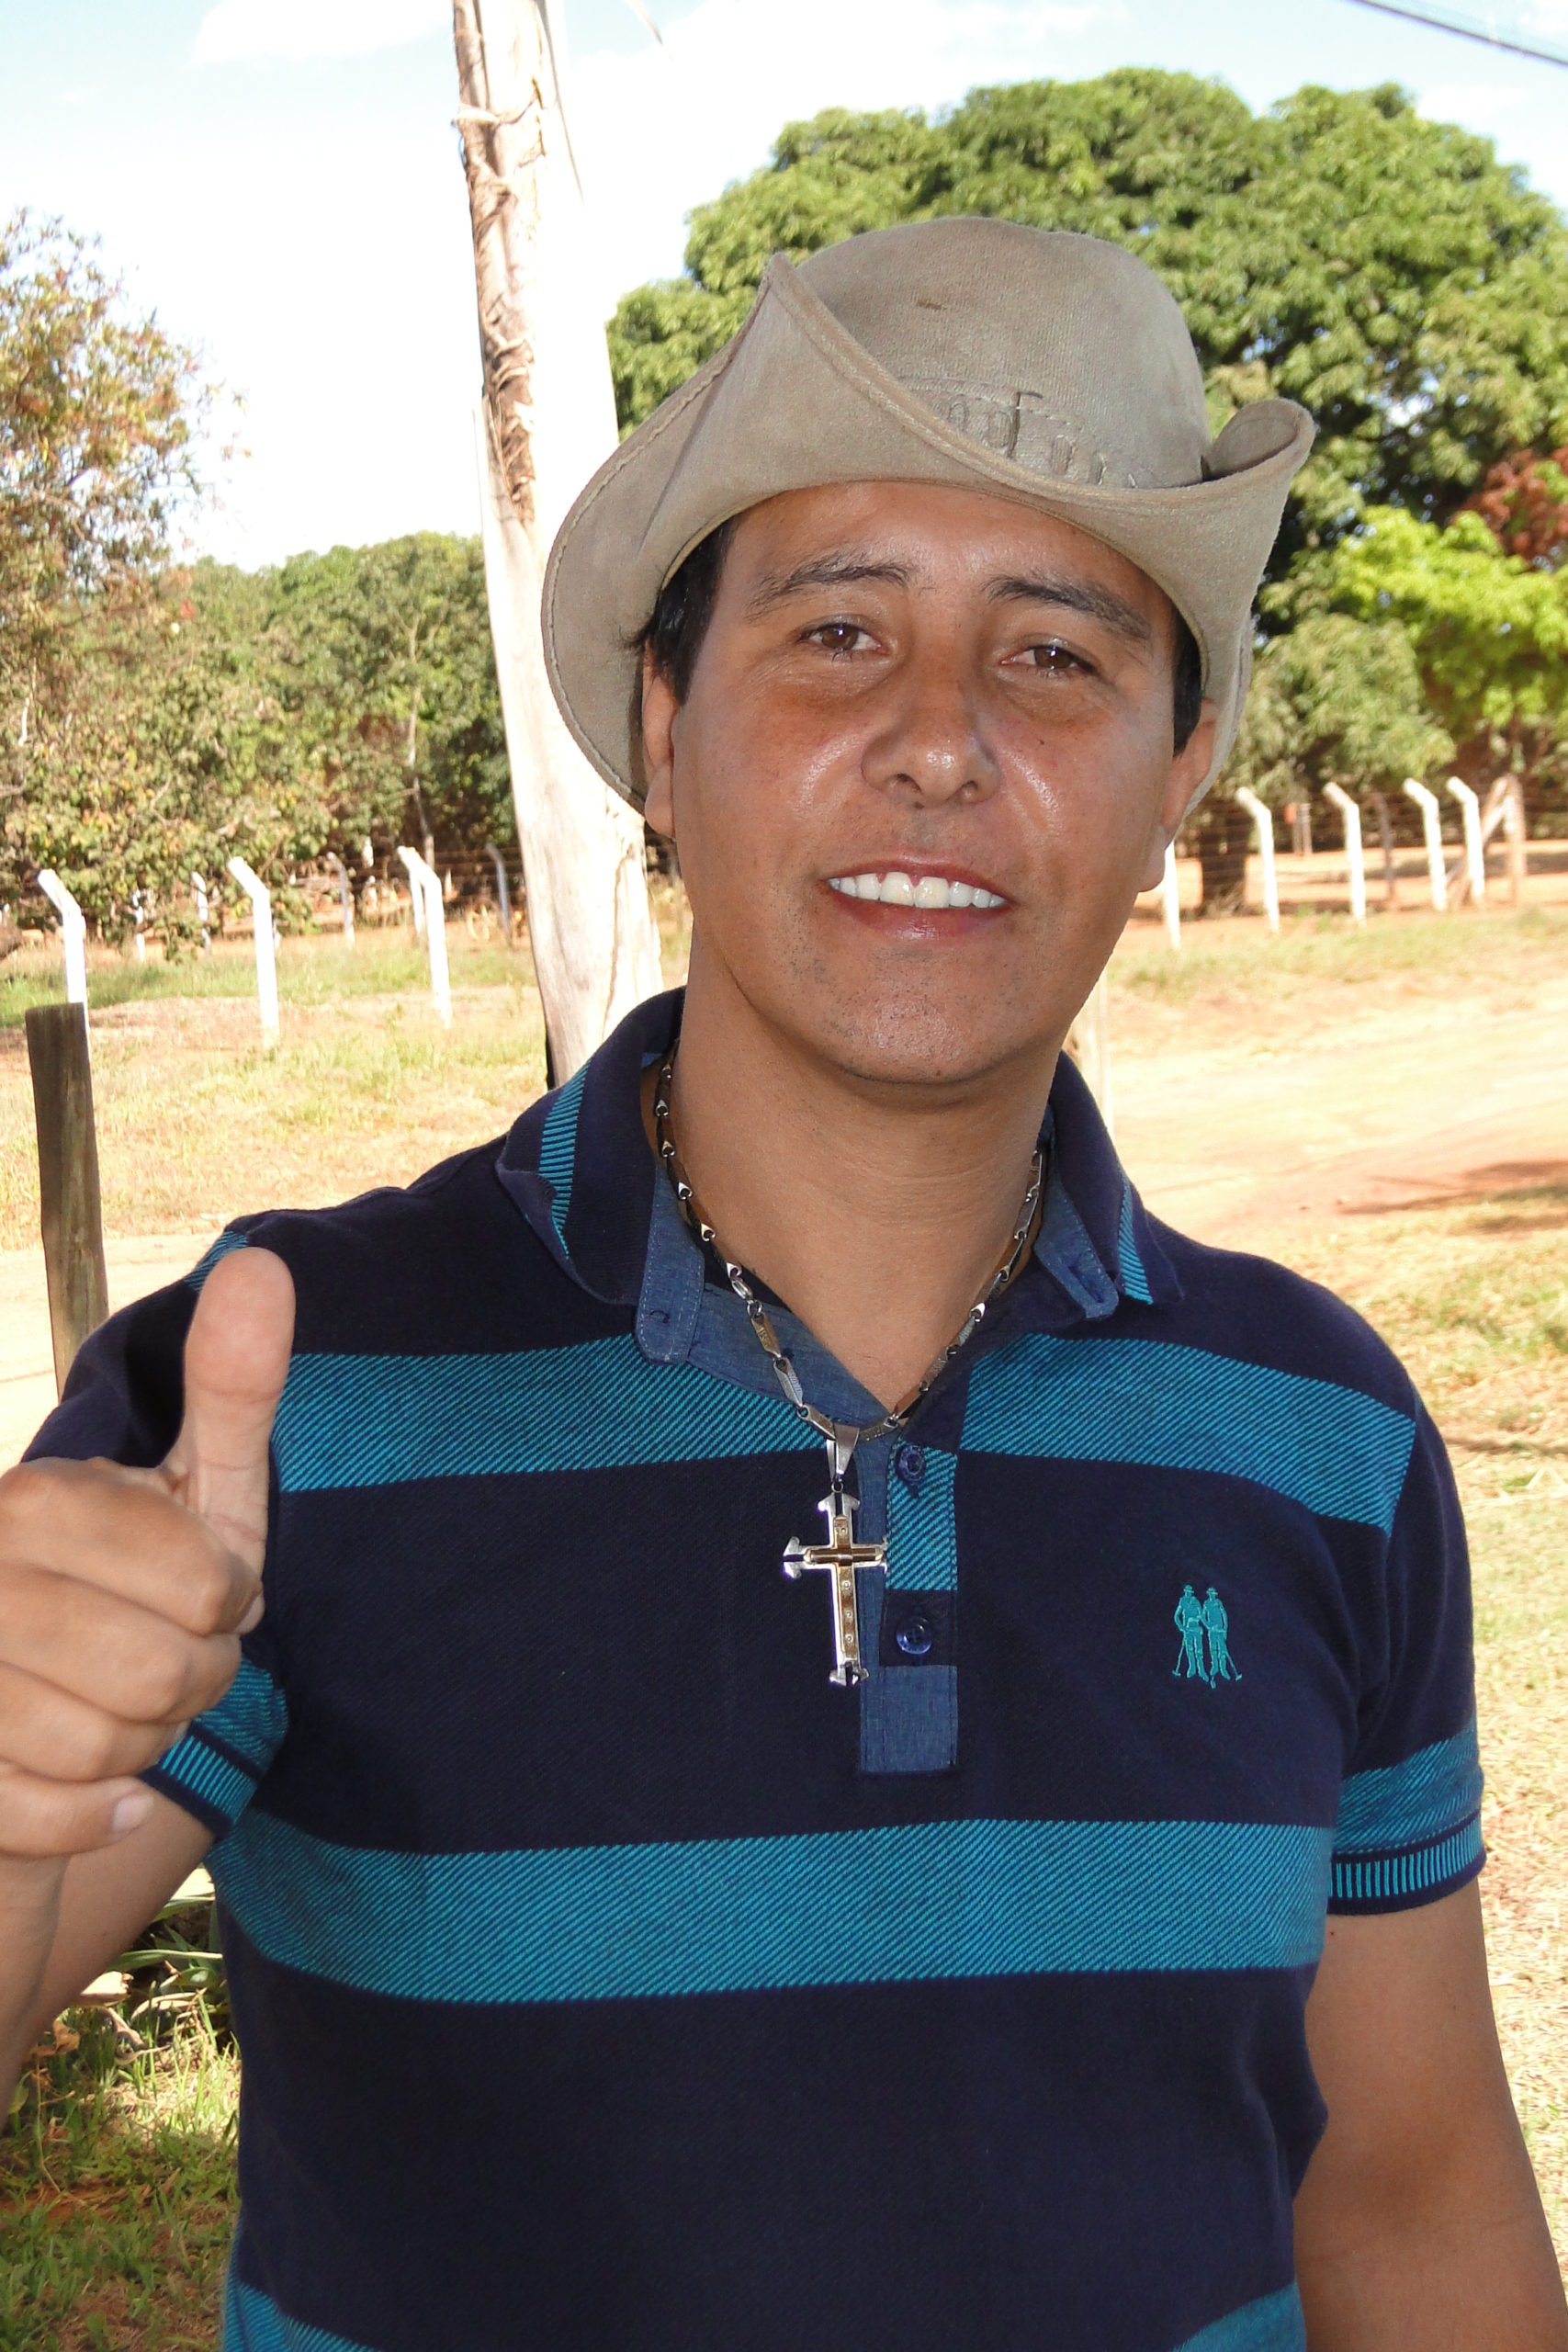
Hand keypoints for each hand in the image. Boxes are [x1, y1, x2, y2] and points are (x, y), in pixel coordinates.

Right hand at [0, 1248, 294, 1864]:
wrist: (29, 1733)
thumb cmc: (132, 1597)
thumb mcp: (198, 1493)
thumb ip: (232, 1387)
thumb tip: (260, 1262)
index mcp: (31, 1502)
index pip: (204, 1584)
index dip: (226, 1606)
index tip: (198, 1596)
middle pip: (163, 1674)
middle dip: (194, 1685)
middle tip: (168, 1667)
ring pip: (108, 1750)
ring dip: (143, 1749)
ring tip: (122, 1714)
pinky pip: (58, 1817)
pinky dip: (97, 1815)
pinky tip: (96, 1790)